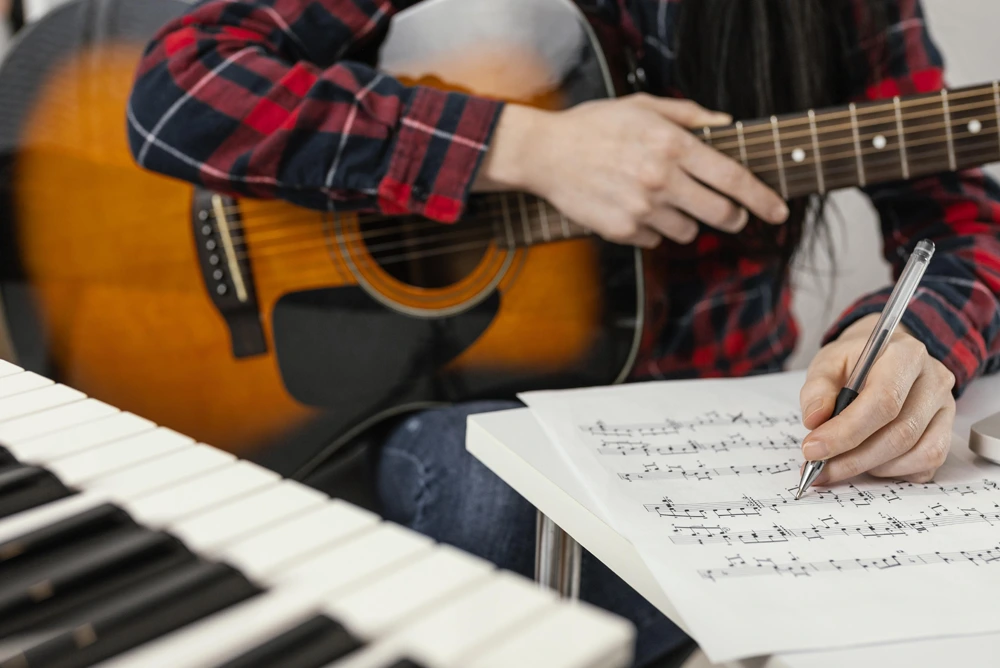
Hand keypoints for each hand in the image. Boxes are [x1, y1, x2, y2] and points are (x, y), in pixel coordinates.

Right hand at [473, 95, 788, 246]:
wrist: (544, 154)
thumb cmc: (593, 126)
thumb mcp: (641, 107)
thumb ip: (688, 115)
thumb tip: (725, 125)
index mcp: (673, 146)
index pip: (733, 179)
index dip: (763, 199)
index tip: (778, 211)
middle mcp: (662, 180)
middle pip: (721, 214)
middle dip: (733, 217)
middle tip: (730, 215)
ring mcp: (642, 209)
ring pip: (689, 232)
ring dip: (686, 222)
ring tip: (662, 201)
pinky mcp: (622, 231)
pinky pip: (655, 240)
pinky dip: (652, 229)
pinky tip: (632, 208)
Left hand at [798, 313, 956, 485]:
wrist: (883, 356)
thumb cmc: (855, 361)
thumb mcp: (828, 362)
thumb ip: (818, 389)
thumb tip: (815, 420)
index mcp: (906, 356)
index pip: (883, 401)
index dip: (846, 432)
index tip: (813, 449)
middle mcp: (934, 381)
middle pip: (900, 433)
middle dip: (853, 458)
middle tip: (819, 468)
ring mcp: (945, 408)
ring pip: (915, 454)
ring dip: (871, 468)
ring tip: (838, 464)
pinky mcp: (945, 431)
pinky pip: (925, 465)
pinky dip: (892, 472)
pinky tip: (867, 463)